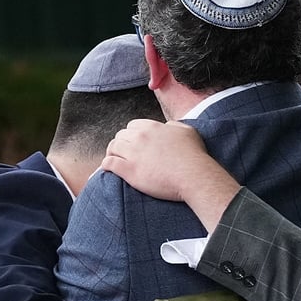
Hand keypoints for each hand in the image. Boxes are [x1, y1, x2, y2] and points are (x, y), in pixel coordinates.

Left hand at [102, 119, 240, 231]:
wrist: (193, 175)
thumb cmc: (194, 155)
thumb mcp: (187, 131)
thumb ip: (174, 125)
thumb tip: (167, 127)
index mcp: (152, 127)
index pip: (132, 126)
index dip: (131, 134)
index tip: (134, 143)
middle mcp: (140, 137)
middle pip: (120, 136)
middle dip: (121, 143)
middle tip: (124, 153)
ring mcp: (133, 153)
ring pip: (112, 148)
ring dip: (112, 153)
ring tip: (114, 160)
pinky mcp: (129, 170)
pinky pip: (109, 164)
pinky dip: (106, 165)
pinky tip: (108, 169)